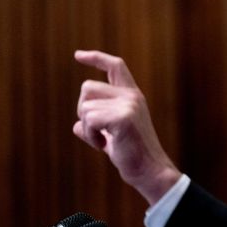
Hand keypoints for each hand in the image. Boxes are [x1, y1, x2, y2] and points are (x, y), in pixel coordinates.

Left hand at [73, 50, 181, 204]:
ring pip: (85, 106)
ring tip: (102, 141)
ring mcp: (129, 104)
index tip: (78, 55)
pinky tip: (103, 145)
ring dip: (87, 128)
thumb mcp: (113, 136)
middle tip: (97, 132)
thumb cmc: (132, 155)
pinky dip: (90, 136)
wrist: (150, 171)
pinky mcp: (123, 117)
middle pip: (88, 88)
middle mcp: (132, 95)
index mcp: (132, 95)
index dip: (96, 58)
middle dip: (83, 110)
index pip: (115, 66)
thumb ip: (98, 126)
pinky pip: (89, 120)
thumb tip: (77, 126)